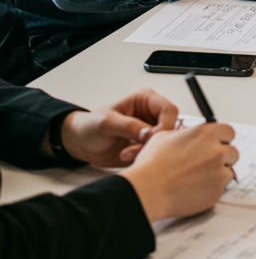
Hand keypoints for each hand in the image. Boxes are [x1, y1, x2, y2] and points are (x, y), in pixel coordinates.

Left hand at [61, 90, 178, 166]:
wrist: (81, 143)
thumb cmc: (91, 126)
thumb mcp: (107, 123)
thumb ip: (129, 126)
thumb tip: (148, 133)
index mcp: (146, 100)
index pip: (168, 110)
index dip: (165, 125)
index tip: (152, 139)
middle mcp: (151, 114)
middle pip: (170, 128)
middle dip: (156, 141)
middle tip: (136, 149)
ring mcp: (149, 131)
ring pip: (164, 143)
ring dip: (148, 151)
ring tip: (126, 154)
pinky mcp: (145, 146)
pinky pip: (154, 154)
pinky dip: (144, 158)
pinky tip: (126, 158)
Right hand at [120, 122, 237, 223]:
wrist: (149, 190)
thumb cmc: (153, 164)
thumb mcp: (165, 136)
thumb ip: (185, 132)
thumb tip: (189, 133)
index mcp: (207, 133)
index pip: (229, 131)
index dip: (221, 138)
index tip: (215, 144)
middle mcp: (217, 151)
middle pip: (232, 152)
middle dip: (222, 156)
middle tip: (207, 162)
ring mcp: (218, 173)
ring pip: (228, 171)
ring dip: (218, 173)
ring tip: (198, 177)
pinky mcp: (216, 193)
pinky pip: (220, 188)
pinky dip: (211, 188)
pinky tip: (195, 188)